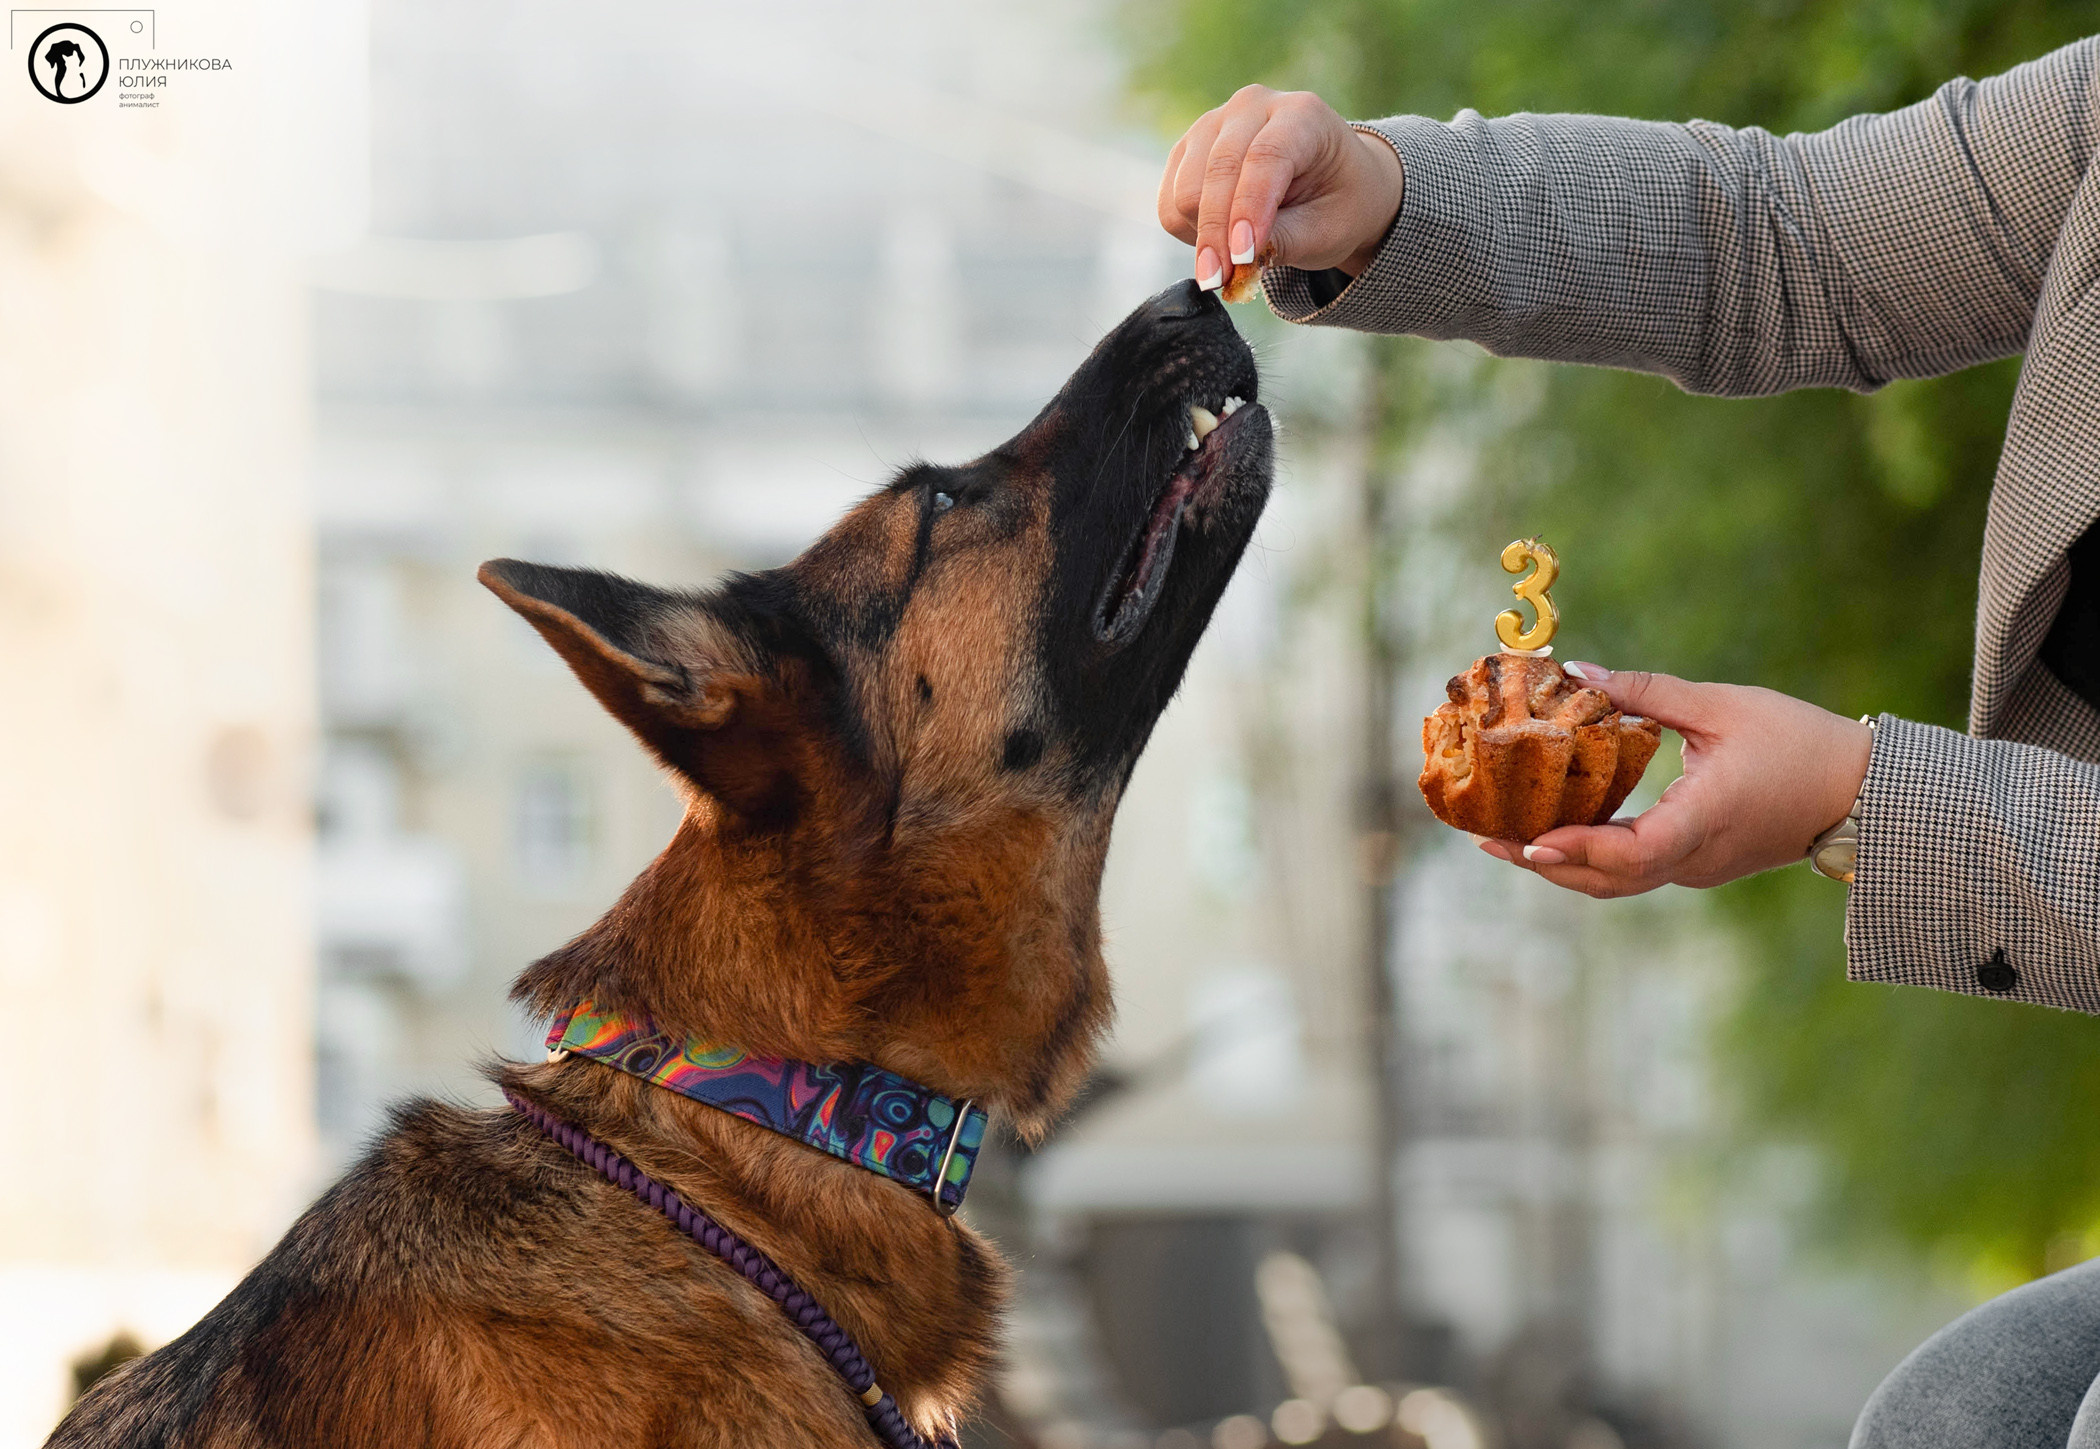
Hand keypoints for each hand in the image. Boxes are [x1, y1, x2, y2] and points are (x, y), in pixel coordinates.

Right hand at [1158, 85, 1404, 290]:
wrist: (1329, 185)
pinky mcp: (1187, 150)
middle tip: (1224, 280)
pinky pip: (1169, 202)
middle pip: (1216, 173)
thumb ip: (1285, 240)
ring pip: (1185, 190)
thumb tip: (1235, 258)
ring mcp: (1213, 124)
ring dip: (1203, 237)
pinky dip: (1188, 232)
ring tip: (1232, 261)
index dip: (1249, 208)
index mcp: (1301, 114)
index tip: (1243, 256)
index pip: (1264, 157)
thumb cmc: (1338, 204)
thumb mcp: (1329, 229)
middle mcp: (1252, 107)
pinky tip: (1219, 240)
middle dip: (1218, 234)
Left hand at [1475, 664, 1872, 896]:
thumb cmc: (1802, 743)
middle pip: (1608, 879)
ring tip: (1505, 838)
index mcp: (1705, 821)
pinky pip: (1634, 870)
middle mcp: (1695, 859)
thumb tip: (1577, 671)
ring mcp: (1697, 869)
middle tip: (1486, 840)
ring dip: (1562, 865)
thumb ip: (1648, 692)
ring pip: (1618, 882)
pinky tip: (1556, 830)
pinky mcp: (1699, 864)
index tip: (1530, 843)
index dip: (1578, 849)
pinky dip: (1591, 857)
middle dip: (1544, 863)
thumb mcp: (1723, 706)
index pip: (1632, 853)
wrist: (1865, 793)